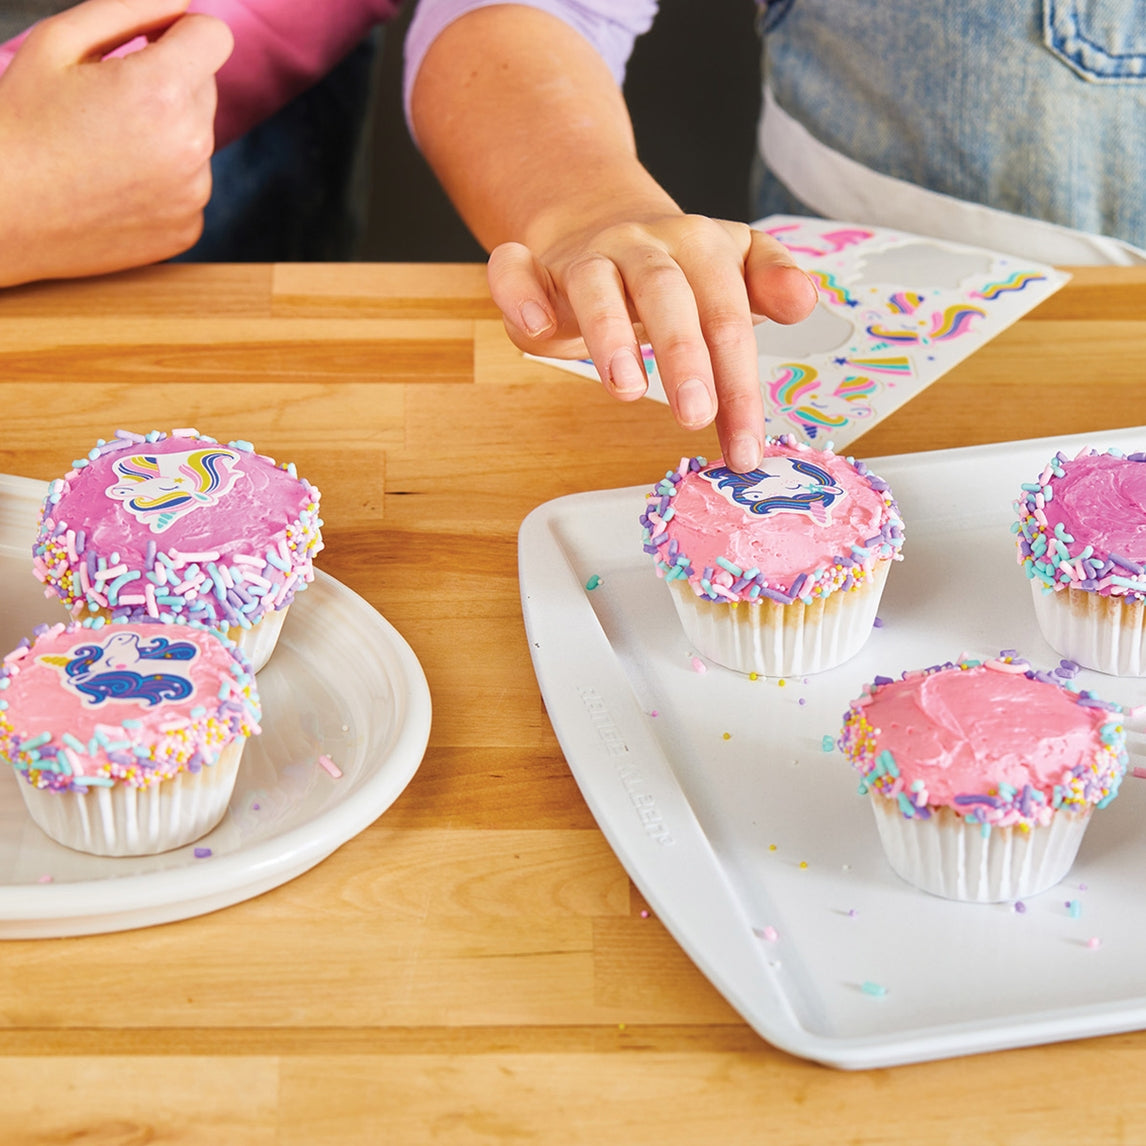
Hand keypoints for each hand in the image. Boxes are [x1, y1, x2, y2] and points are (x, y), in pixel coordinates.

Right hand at [0, 0, 232, 286]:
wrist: (4, 211)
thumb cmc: (21, 120)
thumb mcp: (60, 41)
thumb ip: (130, 10)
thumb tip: (181, 3)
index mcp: (161, 91)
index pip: (213, 37)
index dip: (184, 31)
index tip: (155, 41)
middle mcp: (190, 146)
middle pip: (206, 89)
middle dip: (170, 83)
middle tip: (109, 103)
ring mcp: (193, 194)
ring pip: (199, 139)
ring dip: (168, 134)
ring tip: (108, 147)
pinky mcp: (188, 228)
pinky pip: (190, 186)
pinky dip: (165, 181)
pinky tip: (118, 185)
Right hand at [487, 211, 817, 472]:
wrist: (603, 224)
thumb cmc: (678, 271)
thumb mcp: (734, 269)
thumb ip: (770, 283)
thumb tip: (804, 300)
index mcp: (703, 247)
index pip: (729, 314)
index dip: (740, 383)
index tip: (745, 446)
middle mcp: (647, 247)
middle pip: (669, 296)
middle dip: (685, 357)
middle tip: (695, 417)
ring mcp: (589, 257)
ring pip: (597, 285)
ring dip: (609, 334)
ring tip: (626, 388)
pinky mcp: (536, 269)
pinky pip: (516, 271)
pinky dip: (519, 295)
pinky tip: (536, 331)